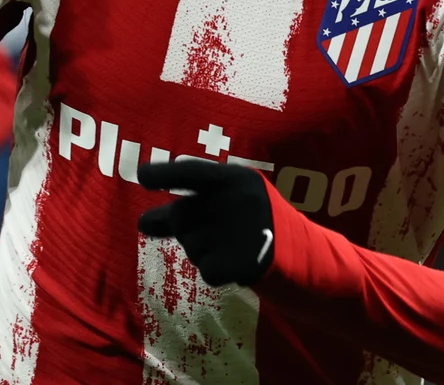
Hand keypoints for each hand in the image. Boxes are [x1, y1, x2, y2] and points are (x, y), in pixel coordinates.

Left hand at [137, 159, 275, 286]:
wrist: (302, 254)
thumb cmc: (256, 222)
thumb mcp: (230, 200)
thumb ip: (188, 206)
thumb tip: (141, 223)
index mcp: (235, 177)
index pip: (191, 171)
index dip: (164, 173)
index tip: (142, 176)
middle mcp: (237, 199)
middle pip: (180, 215)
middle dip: (184, 228)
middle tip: (211, 233)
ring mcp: (242, 230)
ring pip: (191, 247)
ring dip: (203, 252)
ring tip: (230, 246)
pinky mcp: (246, 261)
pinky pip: (206, 271)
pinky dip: (216, 272)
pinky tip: (235, 263)